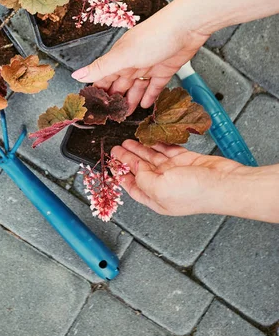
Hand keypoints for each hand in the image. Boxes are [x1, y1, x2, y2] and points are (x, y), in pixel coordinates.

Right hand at [72, 3, 208, 111]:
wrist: (186, 27)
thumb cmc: (153, 36)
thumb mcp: (123, 56)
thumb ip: (101, 68)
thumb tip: (76, 75)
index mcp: (119, 57)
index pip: (103, 77)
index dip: (97, 91)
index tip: (92, 106)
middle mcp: (132, 62)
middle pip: (120, 84)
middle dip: (114, 99)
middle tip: (109, 115)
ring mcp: (148, 66)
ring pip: (136, 88)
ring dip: (130, 100)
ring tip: (125, 115)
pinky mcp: (165, 70)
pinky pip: (154, 86)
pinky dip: (149, 96)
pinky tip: (146, 105)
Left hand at [112, 139, 250, 216]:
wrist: (224, 183)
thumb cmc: (195, 193)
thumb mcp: (160, 188)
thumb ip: (142, 178)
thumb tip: (133, 168)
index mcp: (156, 198)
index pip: (132, 187)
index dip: (120, 176)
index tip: (110, 165)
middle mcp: (164, 185)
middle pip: (140, 169)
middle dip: (127, 159)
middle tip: (115, 148)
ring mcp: (175, 172)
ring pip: (152, 157)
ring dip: (139, 148)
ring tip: (126, 140)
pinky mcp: (185, 159)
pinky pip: (167, 149)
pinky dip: (158, 142)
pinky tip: (149, 137)